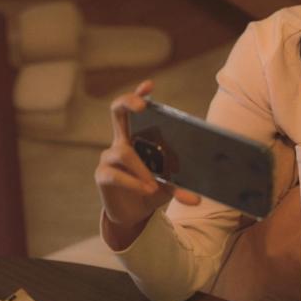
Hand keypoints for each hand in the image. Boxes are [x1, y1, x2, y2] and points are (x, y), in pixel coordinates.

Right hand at [94, 80, 200, 249]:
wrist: (133, 215)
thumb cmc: (150, 190)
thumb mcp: (168, 186)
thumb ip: (180, 187)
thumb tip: (197, 199)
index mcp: (137, 137)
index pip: (135, 109)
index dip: (139, 94)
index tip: (149, 85)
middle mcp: (121, 142)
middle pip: (117, 111)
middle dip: (128, 102)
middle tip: (142, 106)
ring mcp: (109, 157)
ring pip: (123, 152)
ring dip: (141, 168)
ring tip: (153, 185)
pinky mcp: (103, 176)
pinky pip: (115, 174)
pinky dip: (133, 182)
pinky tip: (145, 189)